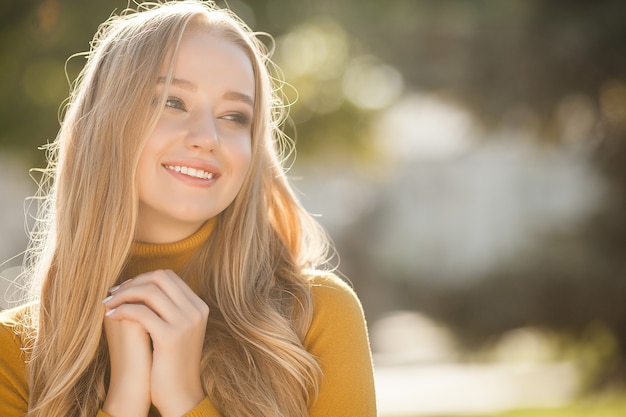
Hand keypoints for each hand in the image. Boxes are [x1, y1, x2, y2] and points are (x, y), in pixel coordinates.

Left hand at [103, 270, 208, 416]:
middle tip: (115, 293)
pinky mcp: (170, 336)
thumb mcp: (178, 331)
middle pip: (160, 277)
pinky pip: (140, 312)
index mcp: (199, 307)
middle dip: (133, 282)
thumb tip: (141, 286)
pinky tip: (111, 316)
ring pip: (149, 291)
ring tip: (109, 304)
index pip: (169, 276)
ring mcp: (185, 322)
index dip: (143, 278)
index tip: (125, 288)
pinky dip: (122, 310)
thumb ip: (168, 309)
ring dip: (124, 295)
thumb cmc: (172, 364)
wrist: (180, 394)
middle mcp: (195, 311)